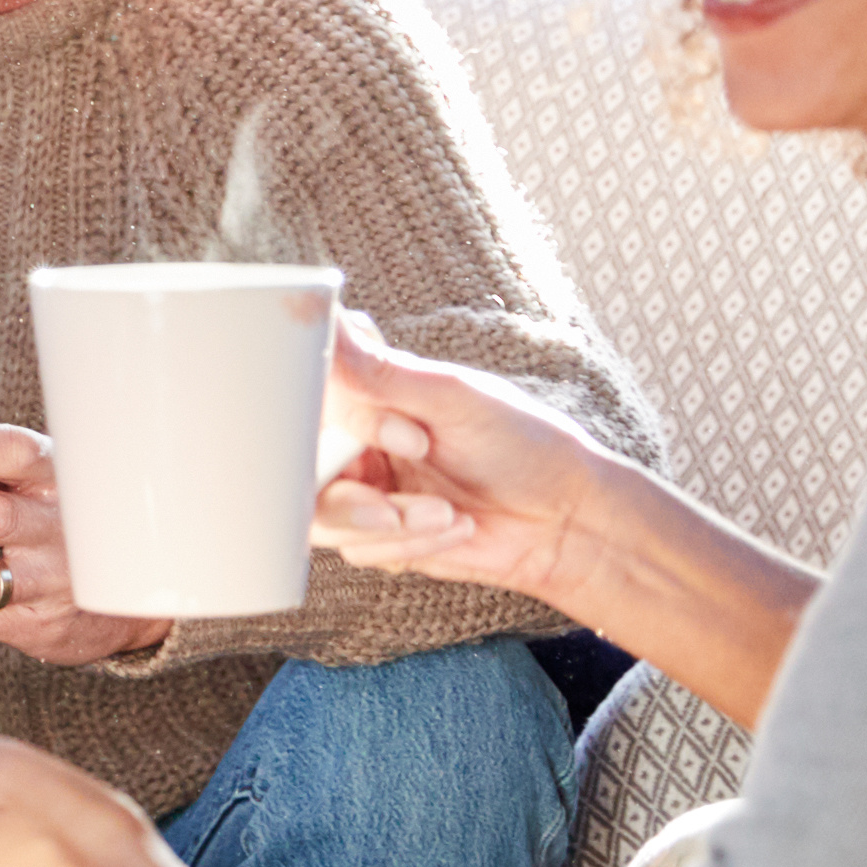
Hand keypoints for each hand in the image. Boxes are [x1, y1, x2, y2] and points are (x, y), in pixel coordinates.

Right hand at [310, 310, 613, 599]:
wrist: (567, 520)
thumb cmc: (524, 445)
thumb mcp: (452, 398)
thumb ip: (378, 370)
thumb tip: (327, 317)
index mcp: (372, 397)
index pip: (308, 403)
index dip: (344, 427)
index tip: (405, 436)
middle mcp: (360, 444)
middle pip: (300, 470)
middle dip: (351, 497)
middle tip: (392, 503)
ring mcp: (367, 492)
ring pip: (323, 517)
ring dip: (388, 524)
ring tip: (443, 513)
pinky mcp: (380, 539)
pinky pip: (360, 549)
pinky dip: (409, 544)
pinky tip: (454, 527)